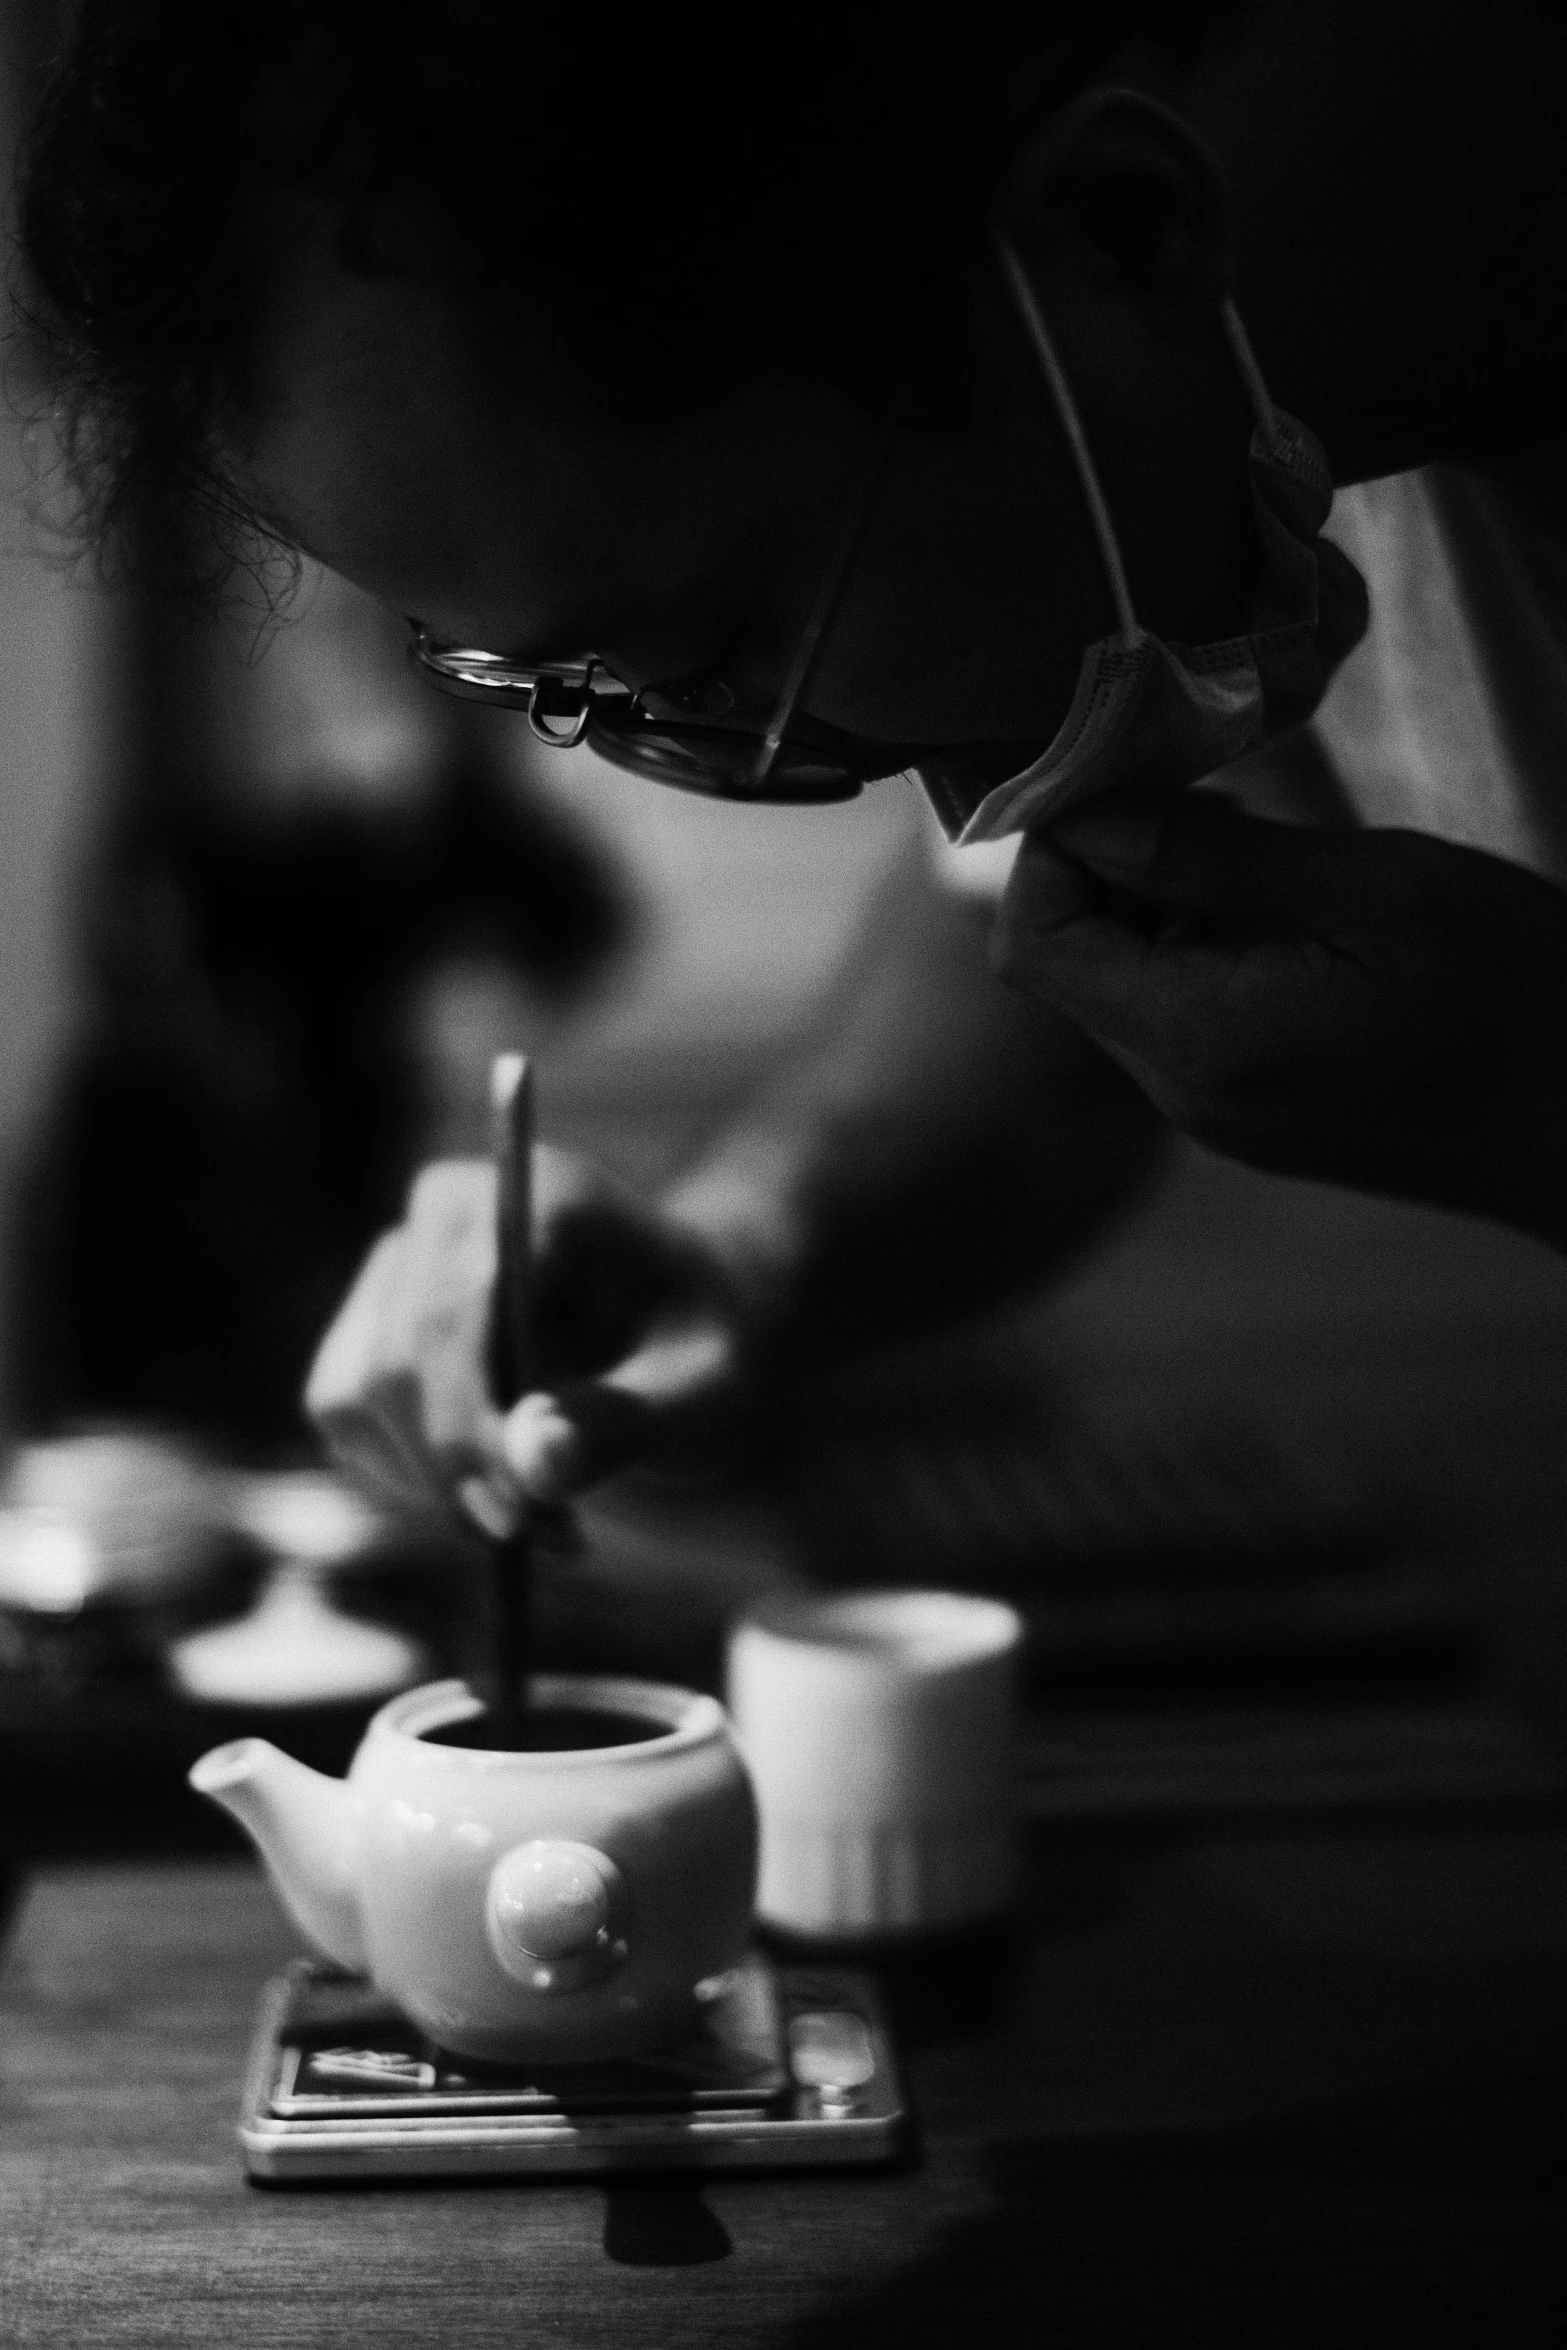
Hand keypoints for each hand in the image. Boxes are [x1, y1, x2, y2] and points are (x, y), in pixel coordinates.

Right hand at [305, 1148, 763, 1532]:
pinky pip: (347, 1415)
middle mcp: (447, 1209)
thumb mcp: (709, 1392)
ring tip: (537, 1510)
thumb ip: (625, 1422)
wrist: (684, 1318)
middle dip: (455, 1473)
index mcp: (536, 1196)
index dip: (462, 1430)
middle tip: (551, 1535)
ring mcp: (399, 1259)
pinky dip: (408, 1472)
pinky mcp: (373, 1317)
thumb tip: (529, 1463)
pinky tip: (492, 1481)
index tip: (521, 1518)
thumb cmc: (708, 1343)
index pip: (447, 1317)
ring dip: (428, 1481)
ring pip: (353, 1397)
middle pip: (389, 1366)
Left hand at [992, 792, 1566, 1241]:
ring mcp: (1219, 1115)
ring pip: (1126, 986)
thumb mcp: (1374, 890)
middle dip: (1116, 867)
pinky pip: (1183, 1017)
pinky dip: (1207, 949)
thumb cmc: (1519, 997)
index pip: (1035, 943)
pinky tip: (1298, 914)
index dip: (1059, 849)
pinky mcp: (1257, 1114)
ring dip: (1166, 905)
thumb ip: (1214, 859)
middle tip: (1221, 799)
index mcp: (1200, 1041)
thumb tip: (1089, 813)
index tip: (1138, 780)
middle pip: (1072, 964)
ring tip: (1273, 853)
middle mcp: (1185, 1094)